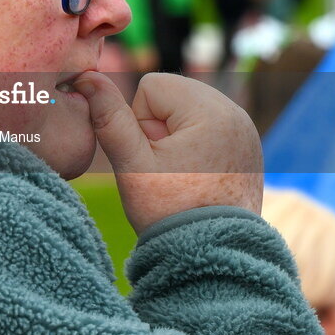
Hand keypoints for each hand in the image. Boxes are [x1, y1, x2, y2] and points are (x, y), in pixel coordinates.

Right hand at [73, 71, 262, 233]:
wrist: (215, 259)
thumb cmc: (171, 213)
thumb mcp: (131, 164)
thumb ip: (109, 117)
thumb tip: (87, 76)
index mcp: (210, 110)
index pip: (151, 85)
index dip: (141, 122)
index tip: (156, 159)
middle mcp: (234, 111)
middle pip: (171, 93)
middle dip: (159, 125)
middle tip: (169, 168)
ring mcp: (245, 128)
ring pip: (186, 107)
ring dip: (176, 133)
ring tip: (183, 173)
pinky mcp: (246, 144)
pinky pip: (207, 123)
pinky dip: (195, 141)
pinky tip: (197, 174)